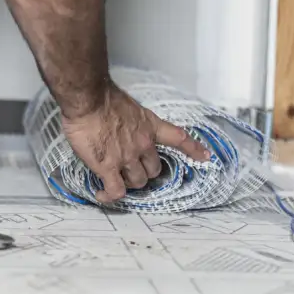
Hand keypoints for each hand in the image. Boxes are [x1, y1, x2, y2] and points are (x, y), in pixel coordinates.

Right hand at [61, 83, 209, 202]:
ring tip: (113, 178)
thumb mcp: (129, 107)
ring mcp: (127, 158)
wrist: (88, 99)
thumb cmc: (103, 97)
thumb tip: (122, 128)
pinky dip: (109, 196)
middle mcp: (143, 144)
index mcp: (150, 126)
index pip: (179, 138)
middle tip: (129, 169)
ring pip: (137, 182)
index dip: (194, 149)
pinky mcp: (108, 168)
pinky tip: (102, 194)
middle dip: (144, 172)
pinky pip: (116, 191)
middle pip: (154, 170)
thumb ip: (132, 122)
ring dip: (127, 183)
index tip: (205, 157)